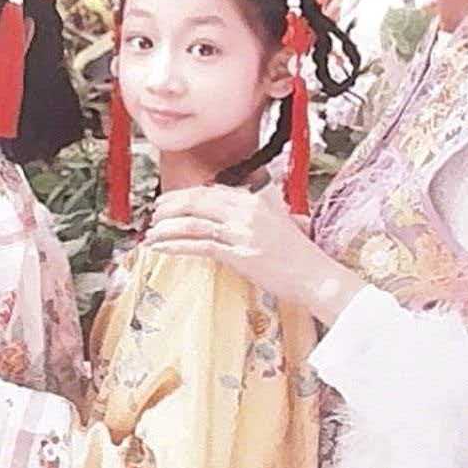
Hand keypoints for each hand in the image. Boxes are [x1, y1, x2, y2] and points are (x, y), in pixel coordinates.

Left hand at [144, 184, 360, 323]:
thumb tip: (236, 209)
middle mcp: (248, 212)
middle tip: (154, 215)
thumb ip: (258, 213)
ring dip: (167, 228)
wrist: (315, 276)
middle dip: (170, 207)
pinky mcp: (238, 255)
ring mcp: (243, 233)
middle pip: (198, 202)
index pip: (212, 191)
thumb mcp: (280, 223)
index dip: (185, 195)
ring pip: (193, 223)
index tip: (168, 201)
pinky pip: (199, 245)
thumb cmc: (300, 255)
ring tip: (151, 234)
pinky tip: (161, 247)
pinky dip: (175, 245)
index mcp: (256, 201)